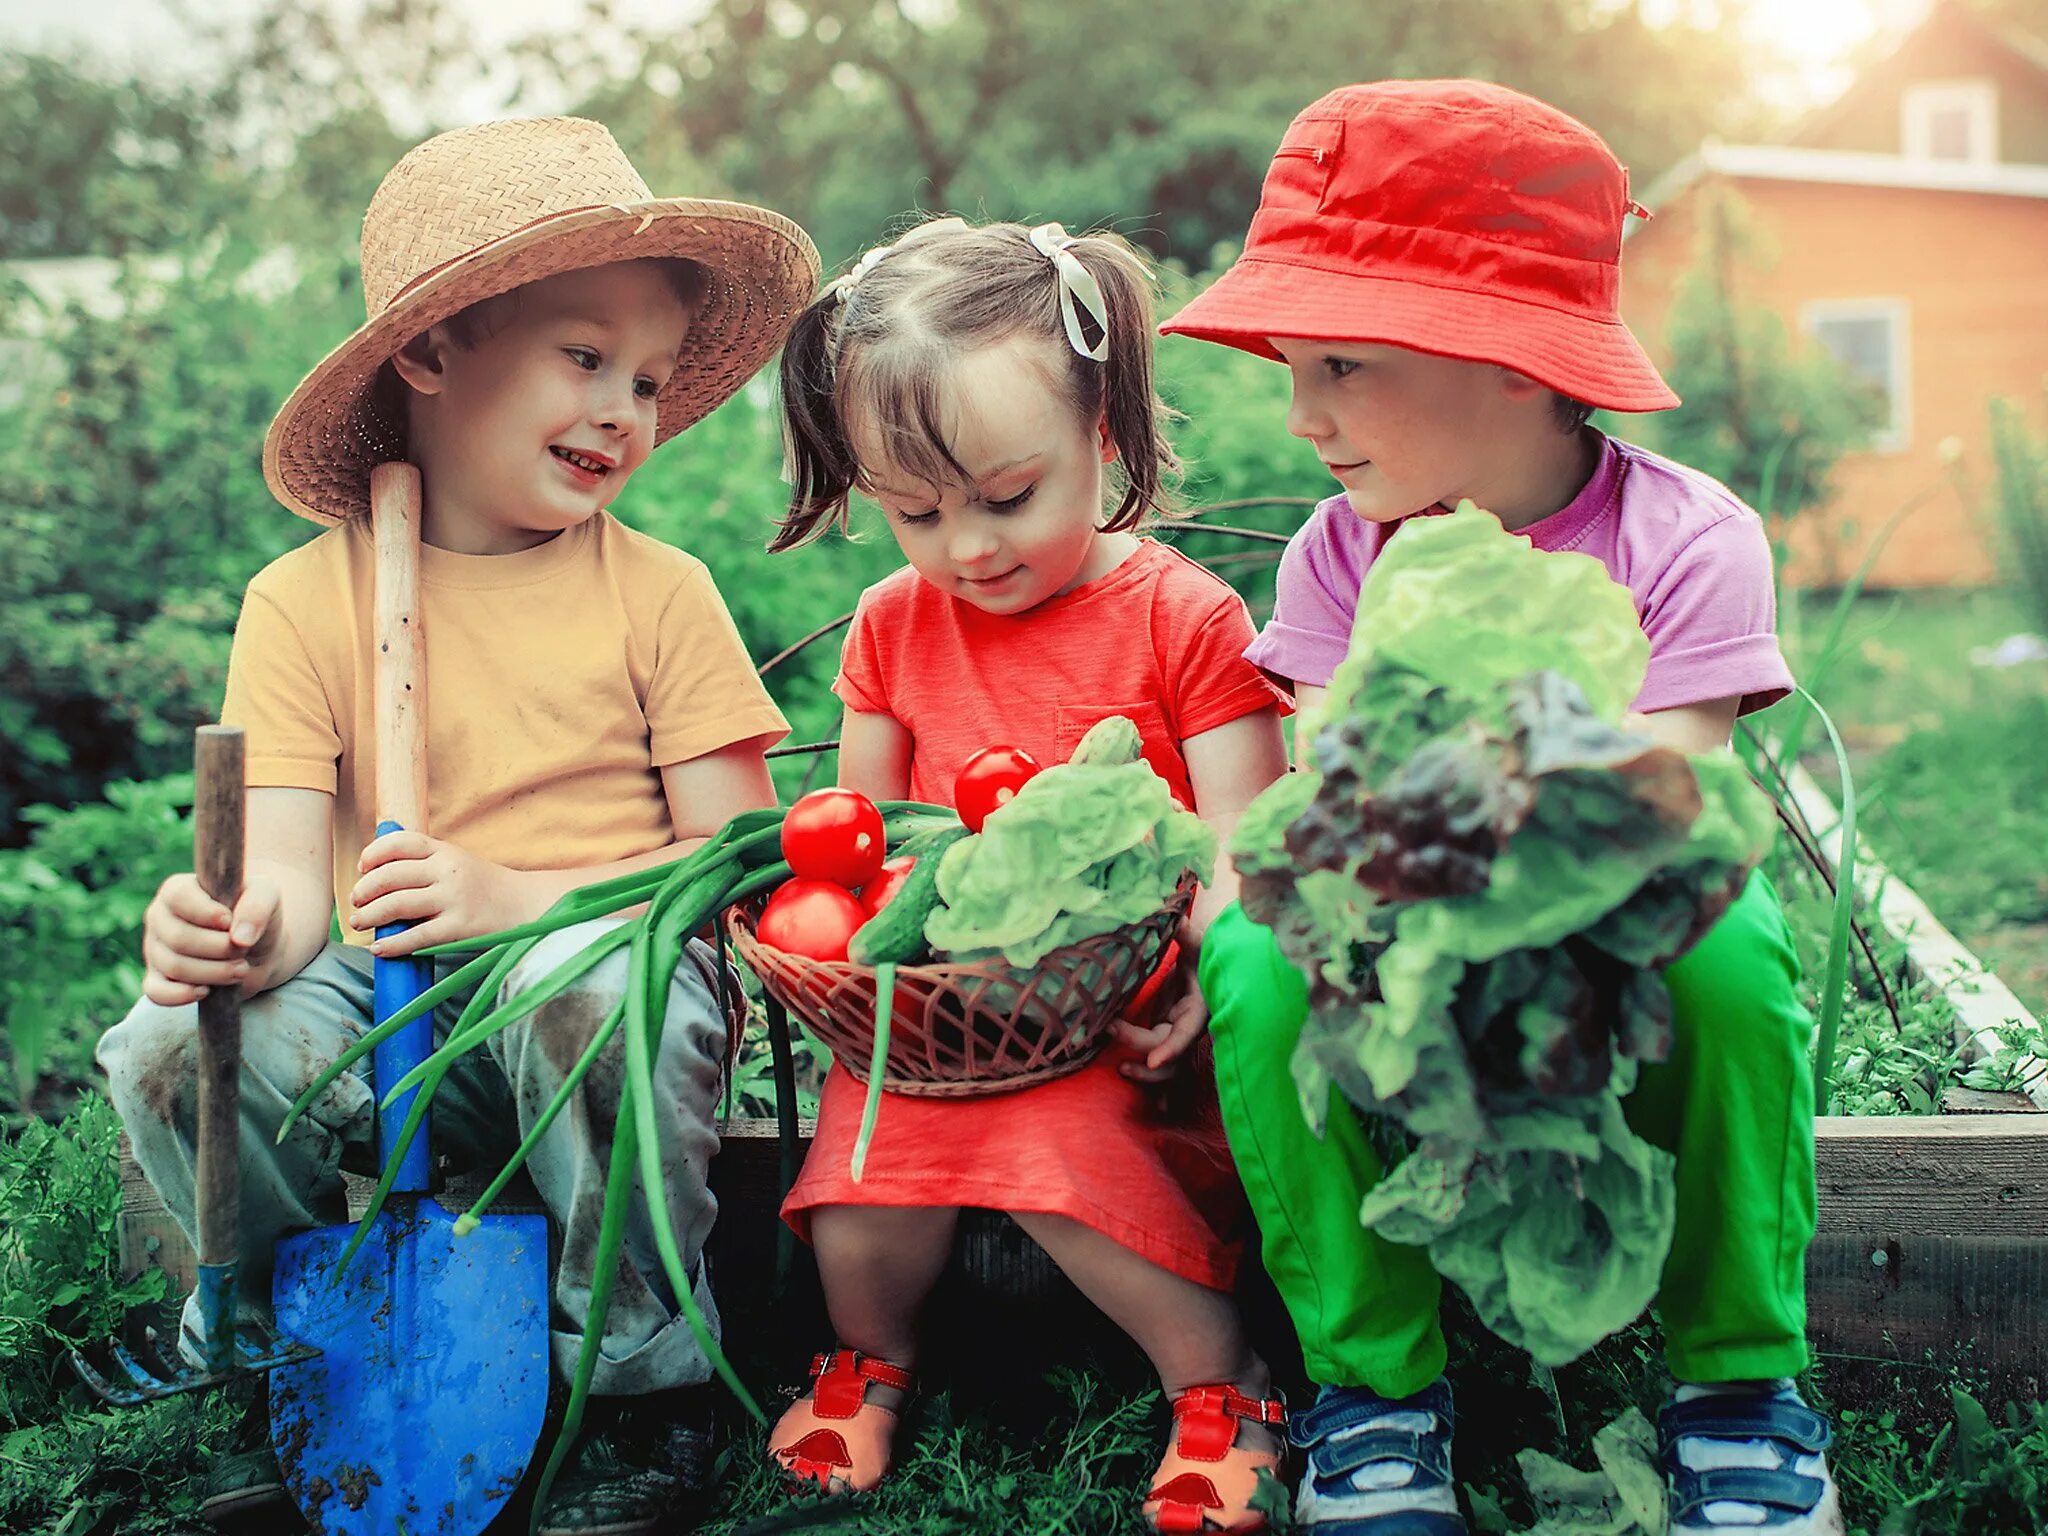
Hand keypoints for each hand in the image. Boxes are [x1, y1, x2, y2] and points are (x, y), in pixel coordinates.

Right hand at [142, 872, 282, 1005]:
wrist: (257, 950)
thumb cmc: (255, 916)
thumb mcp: (266, 896)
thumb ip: (257, 905)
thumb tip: (240, 938)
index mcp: (178, 890)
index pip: (178, 897)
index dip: (206, 913)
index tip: (230, 922)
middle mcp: (160, 918)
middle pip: (178, 938)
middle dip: (219, 949)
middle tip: (243, 952)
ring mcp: (155, 949)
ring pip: (173, 966)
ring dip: (214, 973)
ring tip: (240, 969)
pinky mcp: (157, 979)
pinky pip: (156, 993)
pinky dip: (182, 995)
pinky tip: (207, 991)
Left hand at [350, 831, 524, 955]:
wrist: (527, 906)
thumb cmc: (486, 888)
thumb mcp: (458, 862)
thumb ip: (426, 862)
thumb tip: (377, 873)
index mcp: (445, 851)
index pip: (400, 843)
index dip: (374, 853)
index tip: (362, 868)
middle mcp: (448, 870)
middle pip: (391, 875)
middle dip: (364, 890)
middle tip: (356, 902)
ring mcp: (454, 898)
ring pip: (397, 904)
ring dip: (370, 916)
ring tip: (359, 923)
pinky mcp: (459, 926)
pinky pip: (416, 936)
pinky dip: (392, 944)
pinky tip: (380, 949)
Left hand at [1114, 949, 1209, 1083]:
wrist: (1204, 964)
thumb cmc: (1201, 953)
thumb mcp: (1196, 944)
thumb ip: (1186, 936)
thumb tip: (1178, 922)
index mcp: (1199, 1009)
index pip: (1186, 1033)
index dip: (1172, 1048)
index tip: (1154, 1060)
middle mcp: (1189, 1027)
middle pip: (1166, 1046)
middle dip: (1138, 1043)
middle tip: (1109, 1027)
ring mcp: (1178, 1035)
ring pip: (1168, 1066)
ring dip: (1146, 1074)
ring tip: (1121, 1070)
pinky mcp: (1166, 1037)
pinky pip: (1161, 1065)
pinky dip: (1154, 1083)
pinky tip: (1147, 1095)